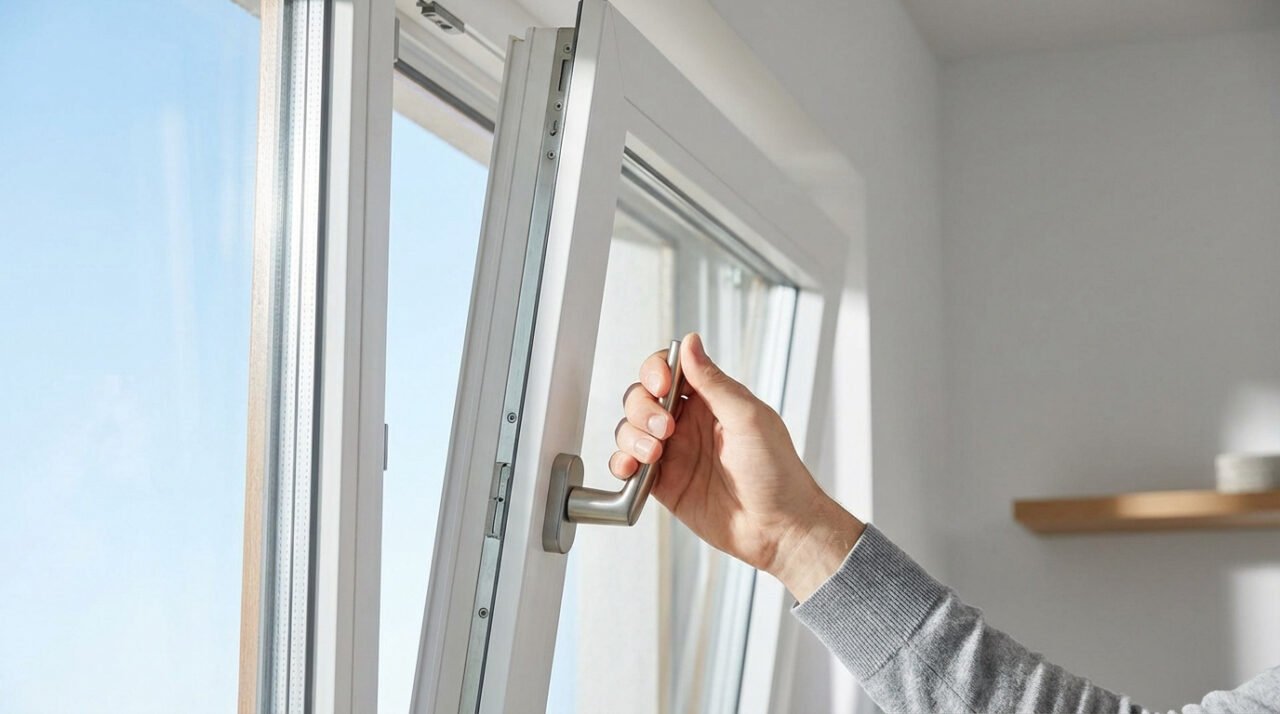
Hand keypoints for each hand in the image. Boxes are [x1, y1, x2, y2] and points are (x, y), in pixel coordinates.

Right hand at [610, 332, 864, 600]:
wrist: (778, 528)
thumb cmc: (777, 474)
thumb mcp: (749, 418)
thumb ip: (714, 382)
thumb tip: (690, 343)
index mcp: (711, 400)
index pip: (670, 369)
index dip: (656, 372)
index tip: (661, 386)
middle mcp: (688, 422)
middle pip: (642, 398)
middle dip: (643, 409)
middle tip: (665, 429)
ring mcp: (674, 452)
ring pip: (630, 429)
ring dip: (632, 436)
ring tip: (654, 454)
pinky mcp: (663, 483)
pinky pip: (629, 465)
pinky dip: (621, 462)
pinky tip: (632, 468)